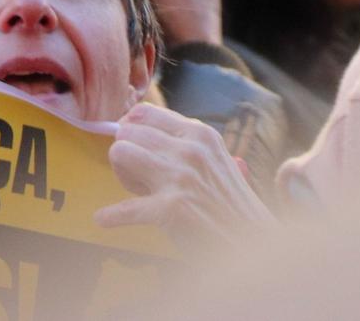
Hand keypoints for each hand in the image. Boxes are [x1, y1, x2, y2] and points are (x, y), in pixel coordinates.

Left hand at [93, 103, 270, 240]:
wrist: (255, 246)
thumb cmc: (231, 205)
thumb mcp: (216, 161)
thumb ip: (185, 142)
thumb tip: (135, 121)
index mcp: (200, 133)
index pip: (143, 113)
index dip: (133, 132)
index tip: (137, 148)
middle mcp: (190, 149)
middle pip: (126, 132)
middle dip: (127, 155)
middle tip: (140, 177)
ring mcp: (181, 177)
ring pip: (119, 153)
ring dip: (122, 175)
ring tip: (138, 192)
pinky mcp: (172, 208)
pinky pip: (126, 207)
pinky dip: (112, 216)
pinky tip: (104, 219)